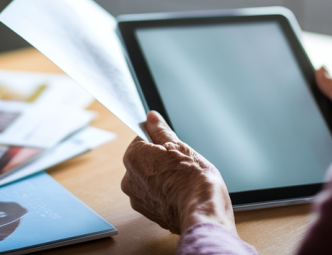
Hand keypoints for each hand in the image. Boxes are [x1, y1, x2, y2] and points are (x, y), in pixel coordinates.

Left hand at [121, 111, 235, 235]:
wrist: (202, 211)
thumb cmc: (193, 178)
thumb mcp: (180, 147)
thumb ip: (161, 131)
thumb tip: (151, 118)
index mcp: (133, 157)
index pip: (141, 139)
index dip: (158, 141)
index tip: (171, 147)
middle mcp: (129, 179)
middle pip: (143, 161)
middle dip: (159, 161)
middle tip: (181, 164)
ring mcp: (137, 199)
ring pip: (148, 180)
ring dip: (161, 178)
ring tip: (182, 180)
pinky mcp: (147, 214)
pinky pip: (153, 197)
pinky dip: (163, 194)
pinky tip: (179, 193)